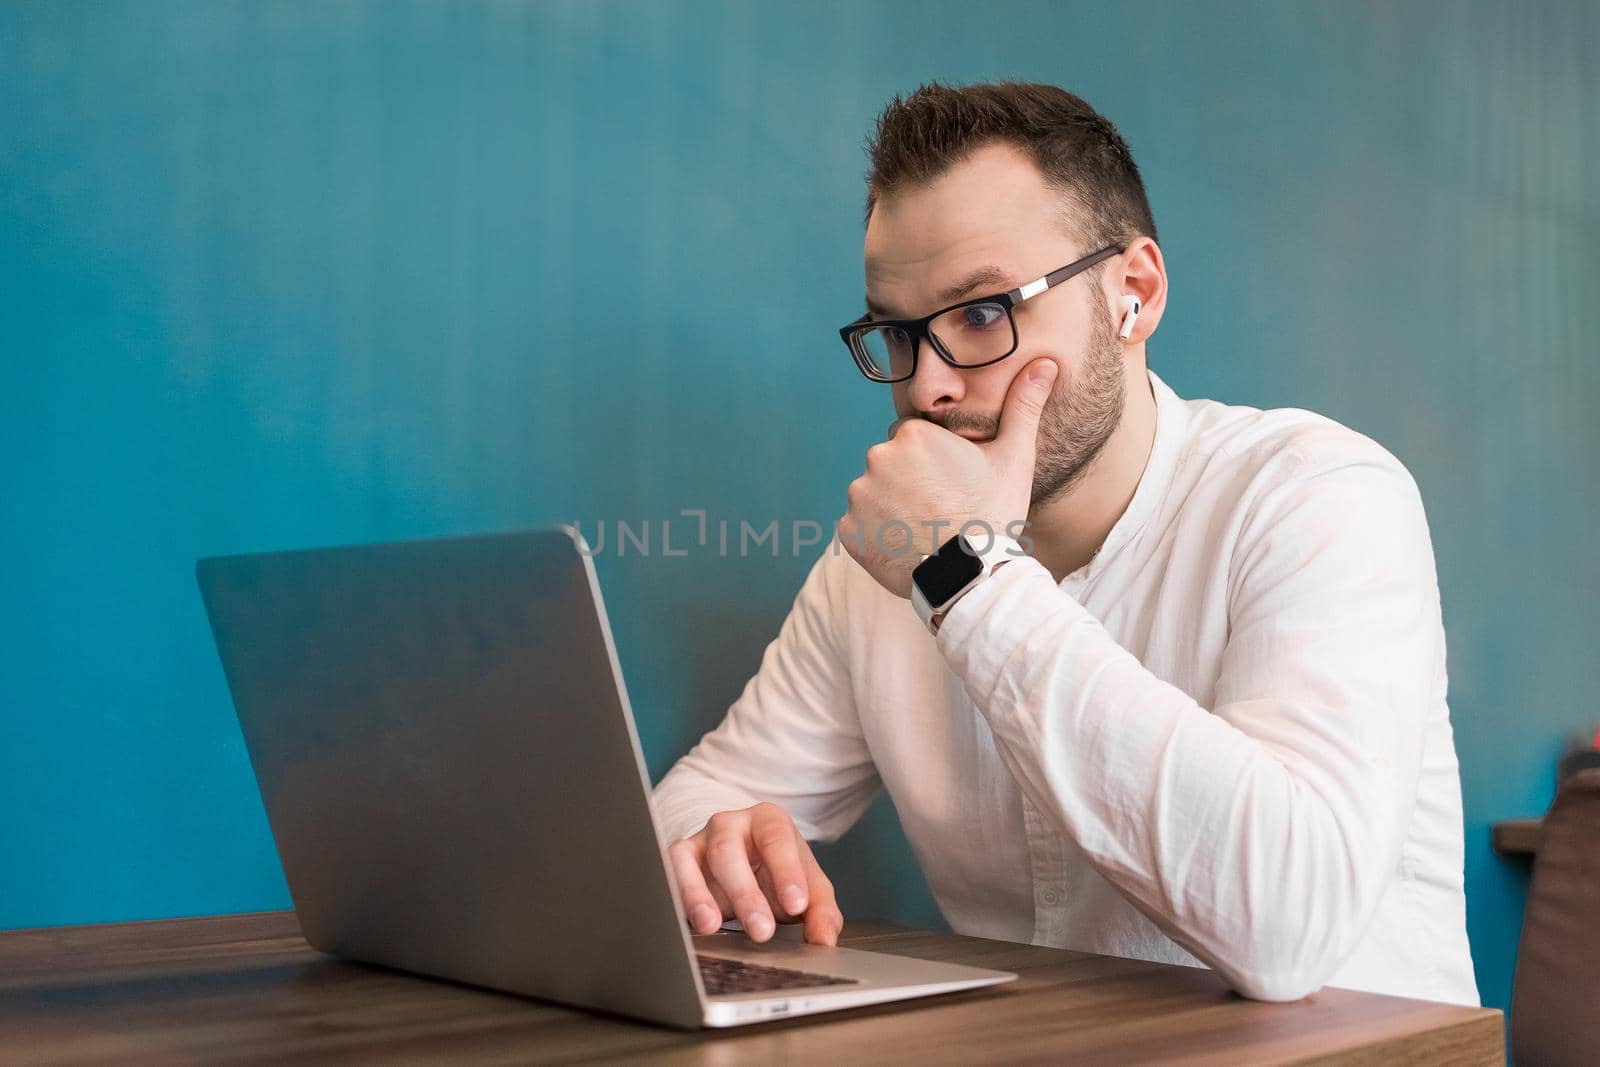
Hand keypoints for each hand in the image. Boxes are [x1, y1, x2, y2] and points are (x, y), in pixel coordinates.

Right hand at [665, 802, 842, 945]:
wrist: (748, 867)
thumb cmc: (778, 874)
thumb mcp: (808, 889)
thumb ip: (821, 912)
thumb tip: (824, 940)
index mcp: (769, 822)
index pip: (777, 839)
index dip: (787, 871)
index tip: (797, 905)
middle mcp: (730, 825)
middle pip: (730, 850)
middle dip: (745, 892)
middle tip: (762, 930)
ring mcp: (700, 841)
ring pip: (690, 859)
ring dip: (700, 895)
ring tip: (712, 926)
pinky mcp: (678, 861)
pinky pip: (668, 873)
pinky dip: (676, 896)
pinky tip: (689, 923)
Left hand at [837, 358, 1057, 597]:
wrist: (970, 576)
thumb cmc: (992, 515)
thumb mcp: (1013, 459)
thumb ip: (1023, 407)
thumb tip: (1045, 364)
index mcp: (913, 435)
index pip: (913, 440)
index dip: (933, 463)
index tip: (950, 485)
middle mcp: (877, 458)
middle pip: (890, 466)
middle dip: (908, 483)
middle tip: (938, 508)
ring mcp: (859, 496)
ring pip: (873, 494)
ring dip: (890, 508)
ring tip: (922, 529)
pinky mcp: (848, 530)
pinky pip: (859, 526)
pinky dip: (876, 536)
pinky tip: (903, 546)